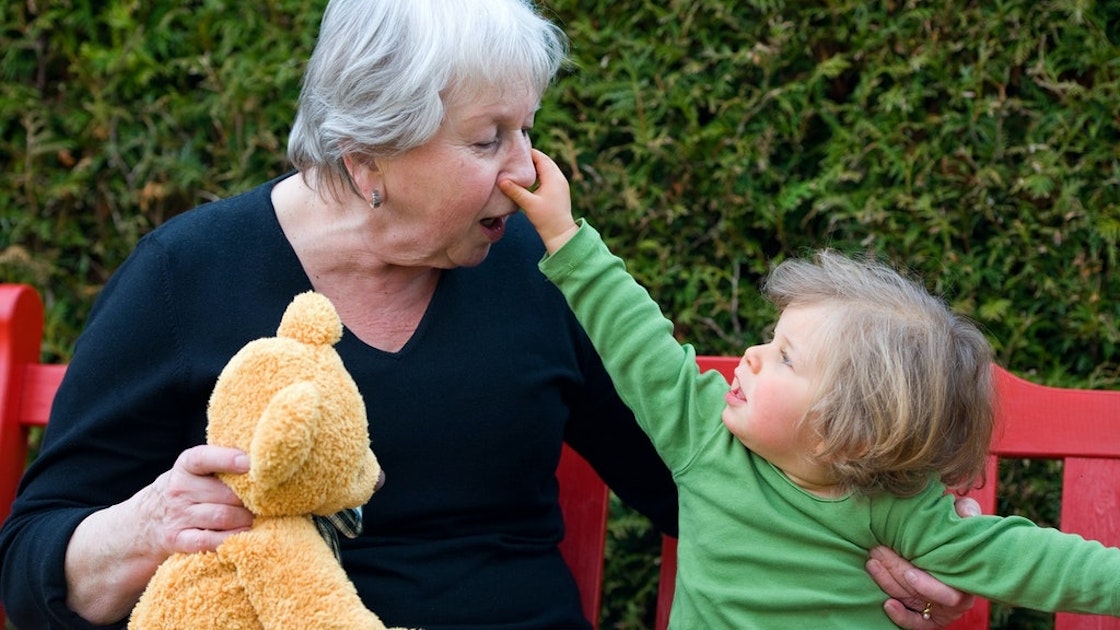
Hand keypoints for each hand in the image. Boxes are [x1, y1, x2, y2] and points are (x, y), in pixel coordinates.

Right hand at [65, 444, 253, 622]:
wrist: (141, 523)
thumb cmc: (184, 492)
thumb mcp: (192, 472)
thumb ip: (219, 465)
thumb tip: (260, 463)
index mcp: (185, 466)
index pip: (204, 458)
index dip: (226, 458)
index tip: (248, 462)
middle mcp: (179, 489)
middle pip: (226, 494)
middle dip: (251, 500)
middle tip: (267, 503)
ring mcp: (177, 516)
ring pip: (222, 517)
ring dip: (245, 520)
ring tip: (256, 519)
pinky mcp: (177, 540)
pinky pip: (209, 542)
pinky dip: (230, 540)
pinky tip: (243, 538)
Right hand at [498, 148, 577, 253]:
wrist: (561, 233)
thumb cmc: (546, 219)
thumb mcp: (528, 204)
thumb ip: (515, 191)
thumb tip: (501, 180)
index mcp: (553, 177)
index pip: (540, 157)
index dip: (528, 152)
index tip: (514, 151)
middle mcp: (559, 177)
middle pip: (544, 160)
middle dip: (530, 158)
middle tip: (515, 157)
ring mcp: (560, 183)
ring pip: (546, 168)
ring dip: (534, 166)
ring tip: (520, 167)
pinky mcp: (559, 190)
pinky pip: (548, 176)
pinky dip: (539, 174)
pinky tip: (529, 179)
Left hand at [866, 496, 980, 628]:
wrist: (947, 542)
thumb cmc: (957, 529)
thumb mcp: (964, 516)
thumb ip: (966, 512)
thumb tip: (965, 513)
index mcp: (966, 575)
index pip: (949, 591)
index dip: (928, 585)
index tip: (910, 573)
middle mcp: (955, 596)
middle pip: (921, 592)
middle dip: (897, 571)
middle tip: (876, 550)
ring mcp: (939, 606)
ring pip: (910, 600)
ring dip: (888, 582)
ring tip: (872, 561)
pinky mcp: (928, 616)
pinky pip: (914, 623)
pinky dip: (900, 616)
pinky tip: (886, 604)